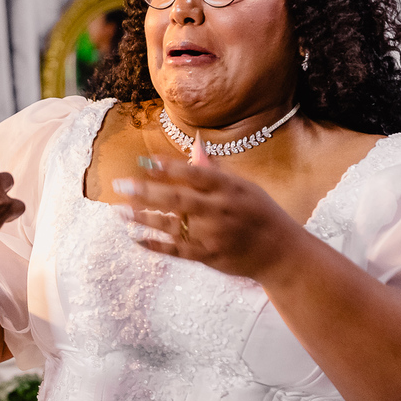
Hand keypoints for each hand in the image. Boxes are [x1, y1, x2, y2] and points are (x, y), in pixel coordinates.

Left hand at [115, 139, 302, 281]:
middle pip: (176, 199)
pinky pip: (176, 250)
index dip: (169, 167)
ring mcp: (213, 235)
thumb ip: (214, 170)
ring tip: (119, 211)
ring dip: (142, 218)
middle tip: (120, 185)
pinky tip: (135, 237)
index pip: (194, 174)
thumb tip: (195, 144)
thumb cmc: (260, 214)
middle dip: (145, 191)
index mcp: (229, 188)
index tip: (145, 161)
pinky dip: (154, 244)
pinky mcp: (208, 256)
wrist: (281, 253)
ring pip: (171, 225)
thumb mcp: (243, 187)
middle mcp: (219, 210)